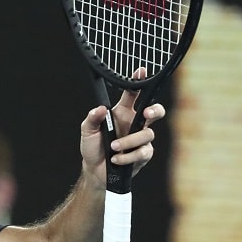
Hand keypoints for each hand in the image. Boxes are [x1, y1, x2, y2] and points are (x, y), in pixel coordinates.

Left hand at [80, 71, 165, 185]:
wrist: (95, 171)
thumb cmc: (92, 147)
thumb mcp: (86, 130)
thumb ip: (92, 118)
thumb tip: (100, 109)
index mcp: (122, 113)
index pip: (133, 94)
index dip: (138, 81)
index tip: (141, 70)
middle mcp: (134, 123)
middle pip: (154, 111)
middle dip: (155, 110)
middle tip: (146, 114)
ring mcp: (141, 139)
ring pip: (147, 134)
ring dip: (128, 141)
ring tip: (113, 147)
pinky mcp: (143, 154)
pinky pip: (142, 152)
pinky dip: (127, 156)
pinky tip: (116, 159)